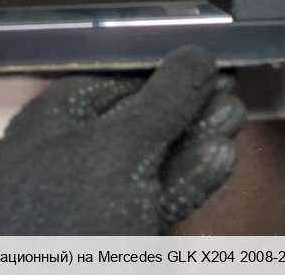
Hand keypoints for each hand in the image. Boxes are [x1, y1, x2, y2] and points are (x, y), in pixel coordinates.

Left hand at [0, 46, 245, 234]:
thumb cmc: (76, 221)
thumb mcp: (122, 147)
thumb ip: (164, 100)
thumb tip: (196, 57)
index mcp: (49, 125)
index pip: (110, 82)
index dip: (160, 70)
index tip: (202, 60)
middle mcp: (69, 155)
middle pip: (139, 118)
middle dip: (188, 106)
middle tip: (230, 87)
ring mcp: (97, 195)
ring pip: (156, 156)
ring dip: (198, 135)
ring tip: (235, 116)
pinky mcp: (123, 228)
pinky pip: (162, 192)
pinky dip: (192, 175)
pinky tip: (221, 156)